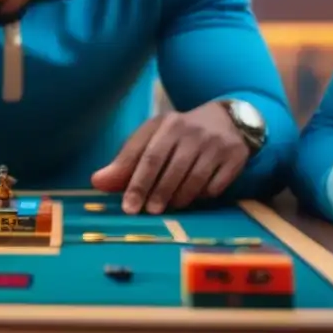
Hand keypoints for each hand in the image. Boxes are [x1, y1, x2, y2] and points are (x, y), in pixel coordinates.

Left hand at [90, 102, 249, 213]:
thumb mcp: (152, 139)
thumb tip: (97, 182)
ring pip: (194, 179)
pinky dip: (203, 195)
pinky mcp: (235, 157)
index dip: (136, 183)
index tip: (127, 207)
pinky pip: (216, 185)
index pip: (148, 156)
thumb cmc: (180, 134)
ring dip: (178, 198)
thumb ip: (126, 162)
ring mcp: (216, 144)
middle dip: (156, 194)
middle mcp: (192, 131)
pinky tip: (195, 197)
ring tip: (168, 207)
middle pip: (171, 169)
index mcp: (167, 123)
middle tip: (148, 212)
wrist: (227, 120)